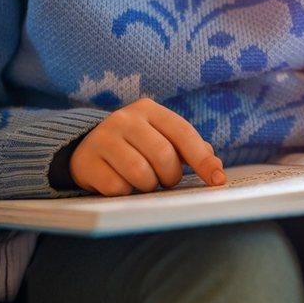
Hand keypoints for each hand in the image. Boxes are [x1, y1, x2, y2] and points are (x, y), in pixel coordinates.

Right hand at [70, 98, 225, 195]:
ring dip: (149, 186)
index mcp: (149, 110)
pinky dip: (125, 192)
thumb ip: (190, 149)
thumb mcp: (161, 138)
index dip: (203, 159)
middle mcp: (124, 119)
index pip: (183, 133)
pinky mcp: (86, 161)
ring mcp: (103, 138)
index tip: (217, 180)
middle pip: (163, 155)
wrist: (86, 148)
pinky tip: (122, 184)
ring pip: (140, 173)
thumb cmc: (136, 145)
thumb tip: (216, 169)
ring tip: (145, 182)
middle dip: (171, 176)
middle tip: (166, 180)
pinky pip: (117, 187)